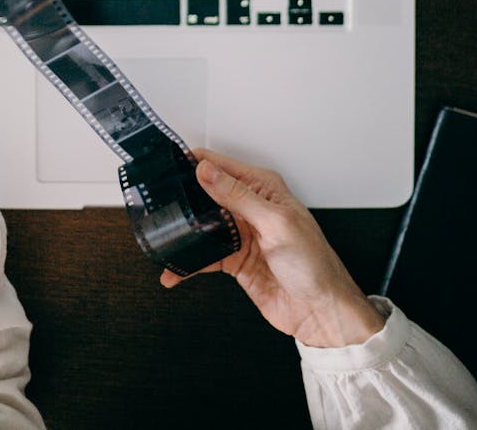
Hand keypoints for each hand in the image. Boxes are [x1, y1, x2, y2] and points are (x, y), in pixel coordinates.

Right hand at [161, 150, 383, 348]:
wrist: (321, 313)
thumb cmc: (313, 264)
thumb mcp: (275, 224)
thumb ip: (237, 196)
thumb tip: (206, 170)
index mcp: (262, 187)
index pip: (220, 165)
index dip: (193, 164)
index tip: (167, 168)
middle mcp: (250, 206)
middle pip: (206, 193)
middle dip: (182, 198)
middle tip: (155, 203)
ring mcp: (241, 233)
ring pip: (202, 225)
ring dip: (183, 232)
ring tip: (161, 237)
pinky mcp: (235, 260)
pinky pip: (205, 256)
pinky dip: (188, 263)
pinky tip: (175, 270)